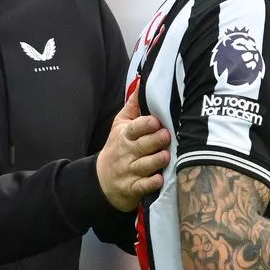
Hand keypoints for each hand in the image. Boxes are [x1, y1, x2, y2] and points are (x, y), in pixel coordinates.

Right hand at [96, 89, 170, 211]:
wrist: (102, 180)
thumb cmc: (117, 148)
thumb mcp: (120, 125)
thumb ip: (133, 106)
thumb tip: (143, 81)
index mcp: (124, 136)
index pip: (134, 129)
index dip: (145, 125)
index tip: (156, 121)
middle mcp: (127, 153)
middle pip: (141, 146)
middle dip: (154, 141)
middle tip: (166, 136)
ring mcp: (129, 172)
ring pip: (144, 165)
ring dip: (156, 161)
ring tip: (166, 156)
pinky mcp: (133, 188)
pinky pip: (143, 186)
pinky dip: (151, 184)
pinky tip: (160, 179)